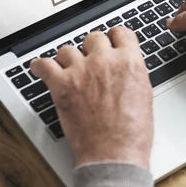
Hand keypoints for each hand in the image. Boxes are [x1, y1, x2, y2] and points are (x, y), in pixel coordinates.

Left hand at [31, 27, 152, 168]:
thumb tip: (124, 66)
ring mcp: (82, 71)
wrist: (114, 154)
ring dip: (68, 58)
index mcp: (129, 61)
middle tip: (91, 60)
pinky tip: (41, 68)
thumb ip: (132, 72)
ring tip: (68, 68)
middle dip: (92, 48)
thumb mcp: (144, 94)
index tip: (111, 42)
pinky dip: (41, 66)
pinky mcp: (62, 85)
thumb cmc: (132, 132)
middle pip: (94, 38)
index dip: (115, 38)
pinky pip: (44, 65)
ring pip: (68, 49)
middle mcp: (105, 61)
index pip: (120, 33)